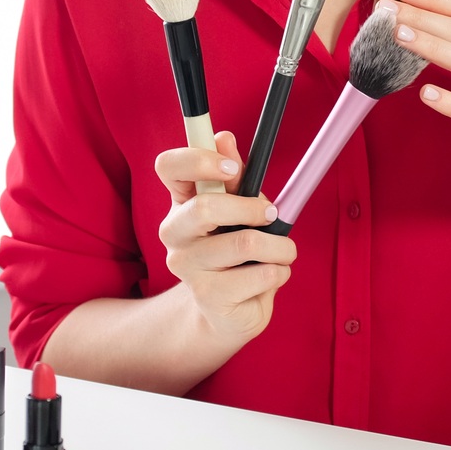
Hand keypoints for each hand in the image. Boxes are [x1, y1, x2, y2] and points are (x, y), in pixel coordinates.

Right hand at [154, 130, 298, 346]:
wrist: (229, 311)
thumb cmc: (237, 252)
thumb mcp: (239, 208)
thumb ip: (234, 176)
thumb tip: (224, 138)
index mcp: (181, 202)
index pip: (168, 166)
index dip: (199, 159)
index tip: (233, 169)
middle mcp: (174, 232)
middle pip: (205, 207)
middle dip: (252, 208)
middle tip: (271, 216)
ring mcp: (187, 267)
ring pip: (245, 243)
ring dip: (279, 246)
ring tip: (282, 253)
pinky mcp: (209, 296)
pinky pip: (260, 274)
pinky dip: (279, 271)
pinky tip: (270, 275)